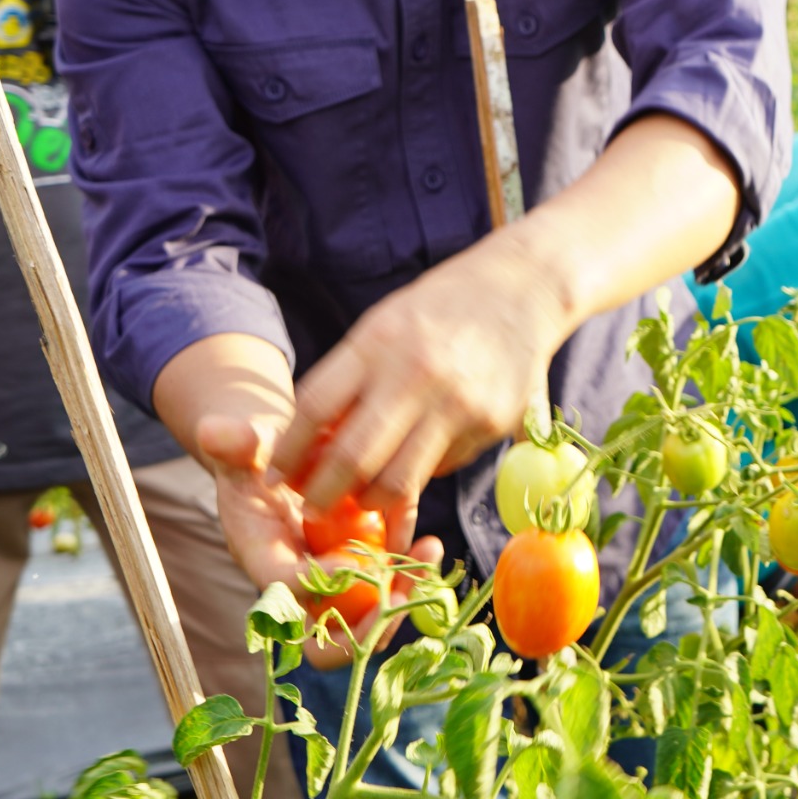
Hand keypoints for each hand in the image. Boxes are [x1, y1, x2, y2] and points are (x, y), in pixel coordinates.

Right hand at [192, 414, 440, 668]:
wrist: (273, 458)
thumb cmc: (256, 451)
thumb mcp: (243, 443)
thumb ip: (233, 442)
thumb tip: (213, 431)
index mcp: (260, 557)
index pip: (285, 588)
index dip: (320, 583)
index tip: (356, 560)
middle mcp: (292, 585)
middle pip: (324, 639)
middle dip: (364, 627)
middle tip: (399, 595)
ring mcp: (325, 586)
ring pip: (363, 624)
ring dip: (400, 599)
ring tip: (428, 555)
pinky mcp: (352, 576)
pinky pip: (383, 596)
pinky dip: (409, 577)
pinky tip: (428, 544)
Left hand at [273, 233, 572, 515]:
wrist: (521, 288)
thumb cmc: (437, 309)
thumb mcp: (382, 326)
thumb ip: (348, 379)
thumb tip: (308, 443)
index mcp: (378, 341)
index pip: (316, 407)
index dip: (289, 450)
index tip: (276, 474)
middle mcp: (416, 373)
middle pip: (353, 456)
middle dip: (323, 495)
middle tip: (313, 510)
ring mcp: (457, 402)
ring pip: (398, 480)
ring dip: (371, 501)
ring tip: (361, 499)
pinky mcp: (490, 424)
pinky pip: (440, 468)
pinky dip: (420, 474)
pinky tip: (417, 458)